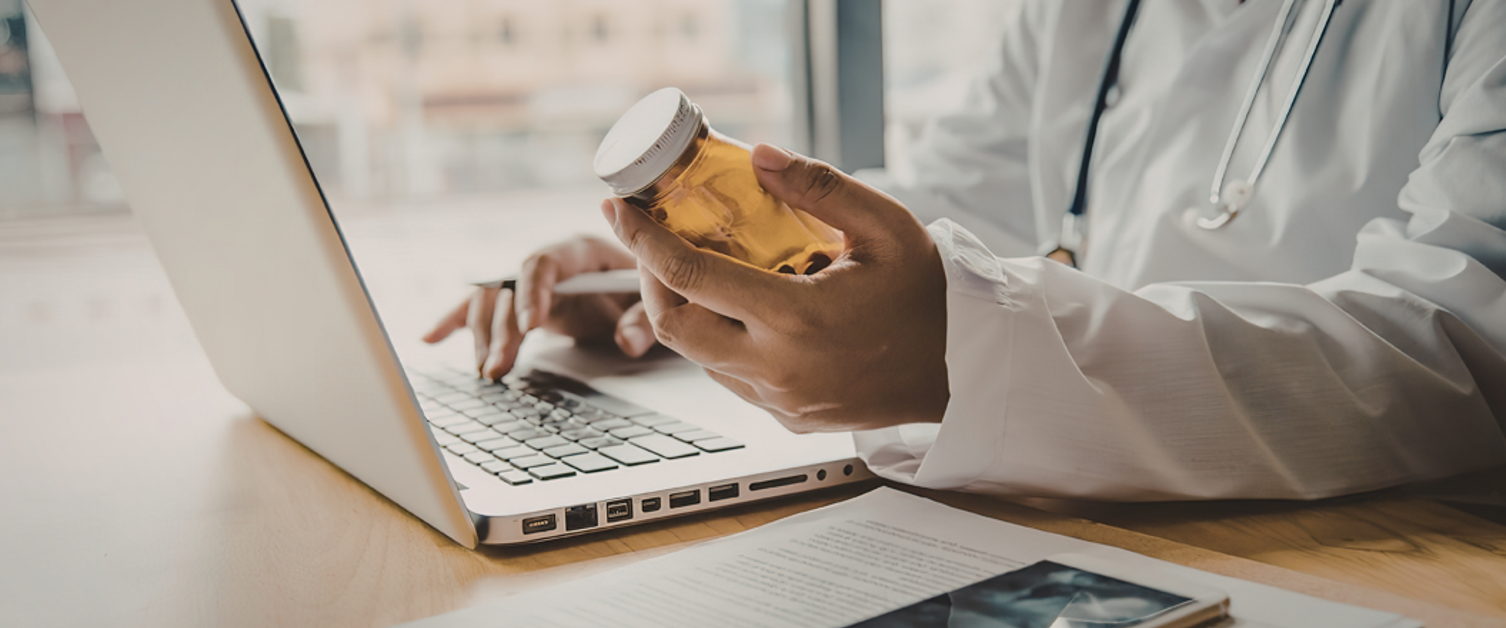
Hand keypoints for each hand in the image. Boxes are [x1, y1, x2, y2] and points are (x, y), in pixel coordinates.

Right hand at [422, 235, 655, 377]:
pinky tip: (430, 339)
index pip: (545, 262)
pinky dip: (455, 322)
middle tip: (500, 366)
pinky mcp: (520, 302)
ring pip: (493, 301)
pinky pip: (482, 308)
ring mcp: (530, 282)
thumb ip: (644, 319)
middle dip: (503, 329)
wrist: (642, 287)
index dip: (533, 292)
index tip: (531, 325)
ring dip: (483, 337)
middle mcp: (549, 262)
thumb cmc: (647, 287)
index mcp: (580, 250)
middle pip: (511, 287)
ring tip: (487, 372)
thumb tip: (628, 342)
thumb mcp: (653, 300)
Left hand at [602, 144, 948, 431]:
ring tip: (698, 269)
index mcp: (796, 317)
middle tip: (652, 242)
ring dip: (684, 311)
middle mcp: (777, 367)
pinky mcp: (787, 417)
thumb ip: (819, 186)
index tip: (618, 209)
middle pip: (672, 324)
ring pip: (697, 356)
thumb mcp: (886, 226)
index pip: (688, 275)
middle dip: (648, 278)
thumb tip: (759, 155)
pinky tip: (742, 310)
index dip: (640, 239)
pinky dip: (719, 341)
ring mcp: (779, 400)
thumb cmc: (928, 296)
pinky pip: (730, 378)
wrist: (962, 371)